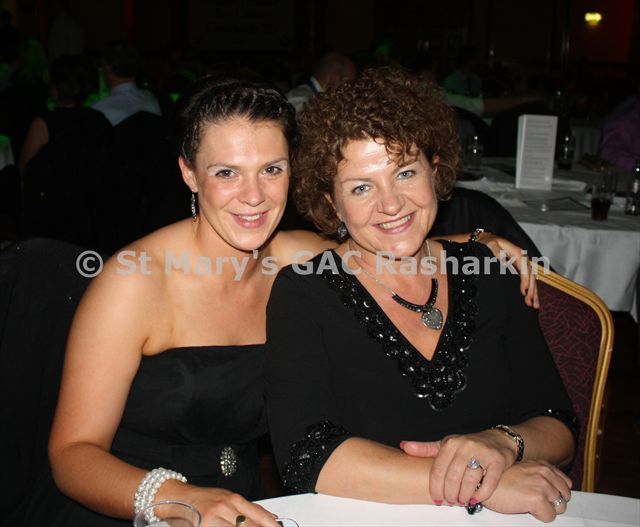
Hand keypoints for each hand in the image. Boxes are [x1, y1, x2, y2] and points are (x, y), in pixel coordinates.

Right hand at [176, 485, 279, 526]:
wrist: (177, 498)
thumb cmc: (204, 499)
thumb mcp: (228, 498)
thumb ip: (249, 509)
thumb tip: (271, 518)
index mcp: (233, 499)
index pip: (259, 516)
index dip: (271, 526)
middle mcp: (224, 508)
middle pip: (249, 526)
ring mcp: (212, 520)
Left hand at [400, 429, 517, 505]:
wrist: (498, 440)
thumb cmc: (469, 445)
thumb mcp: (446, 444)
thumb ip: (426, 449)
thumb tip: (405, 446)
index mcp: (451, 443)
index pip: (438, 470)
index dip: (435, 487)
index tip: (436, 498)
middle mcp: (466, 446)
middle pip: (452, 477)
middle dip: (449, 494)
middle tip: (450, 501)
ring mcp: (482, 453)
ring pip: (469, 481)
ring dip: (464, 496)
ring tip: (461, 500)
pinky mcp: (498, 461)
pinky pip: (488, 483)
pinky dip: (481, 494)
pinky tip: (476, 498)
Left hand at [476, 232, 538, 307]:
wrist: (489, 239)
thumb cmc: (489, 243)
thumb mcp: (491, 245)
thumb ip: (497, 252)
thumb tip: (504, 262)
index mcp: (518, 253)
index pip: (525, 270)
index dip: (525, 281)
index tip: (524, 292)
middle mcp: (524, 259)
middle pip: (532, 276)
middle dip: (532, 291)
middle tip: (530, 304)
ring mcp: (524, 263)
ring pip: (533, 280)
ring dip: (534, 293)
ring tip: (535, 306)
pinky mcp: (522, 268)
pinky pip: (529, 280)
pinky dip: (532, 290)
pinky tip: (533, 299)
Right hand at [484, 460, 571, 522]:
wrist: (482, 483)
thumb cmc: (499, 480)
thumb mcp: (523, 471)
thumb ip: (539, 476)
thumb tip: (553, 491)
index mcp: (542, 465)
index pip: (566, 483)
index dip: (557, 492)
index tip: (546, 496)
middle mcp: (544, 473)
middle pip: (565, 496)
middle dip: (553, 502)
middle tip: (536, 502)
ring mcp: (542, 485)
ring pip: (560, 507)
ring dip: (547, 509)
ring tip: (530, 505)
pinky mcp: (537, 499)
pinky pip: (550, 517)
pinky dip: (540, 517)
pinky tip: (526, 509)